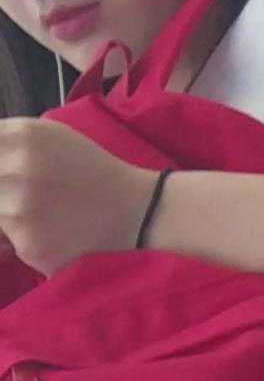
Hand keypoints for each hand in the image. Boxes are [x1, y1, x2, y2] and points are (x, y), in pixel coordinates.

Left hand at [0, 118, 161, 273]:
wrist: (134, 211)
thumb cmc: (86, 170)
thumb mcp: (46, 135)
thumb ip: (5, 139)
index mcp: (21, 136)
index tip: (6, 179)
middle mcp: (18, 169)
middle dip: (3, 194)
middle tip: (20, 198)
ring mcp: (21, 209)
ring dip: (7, 217)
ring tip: (38, 214)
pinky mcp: (29, 244)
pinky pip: (7, 242)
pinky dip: (21, 240)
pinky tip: (49, 232)